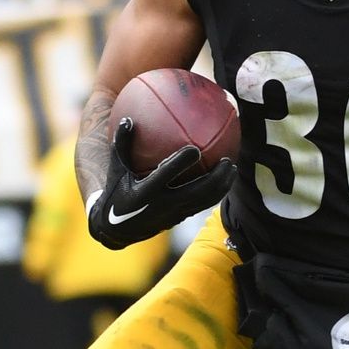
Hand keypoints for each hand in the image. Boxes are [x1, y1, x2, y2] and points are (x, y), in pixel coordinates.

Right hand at [86, 117, 234, 249]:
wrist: (118, 230)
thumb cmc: (116, 192)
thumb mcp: (116, 169)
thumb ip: (121, 145)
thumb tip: (127, 118)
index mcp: (145, 192)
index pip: (165, 175)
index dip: (180, 163)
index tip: (195, 149)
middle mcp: (163, 205)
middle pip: (197, 192)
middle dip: (216, 178)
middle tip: (228, 160)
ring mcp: (174, 214)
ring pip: (205, 201)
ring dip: (222, 186)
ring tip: (232, 169)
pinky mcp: (180, 218)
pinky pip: (203, 205)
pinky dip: (216, 192)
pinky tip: (224, 179)